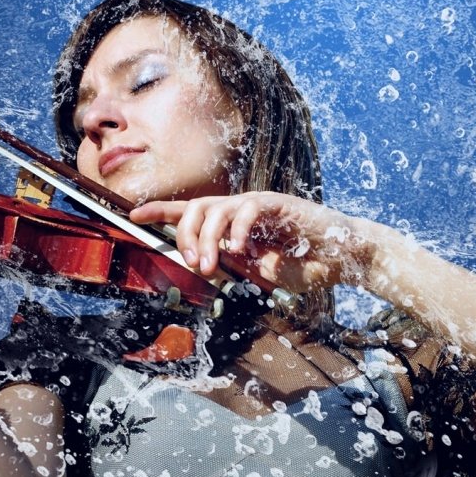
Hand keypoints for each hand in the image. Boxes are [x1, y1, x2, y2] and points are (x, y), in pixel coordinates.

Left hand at [130, 192, 378, 293]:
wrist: (342, 260)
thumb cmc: (304, 265)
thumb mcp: (259, 272)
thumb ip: (234, 265)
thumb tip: (205, 262)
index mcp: (233, 225)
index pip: (191, 211)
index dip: (161, 211)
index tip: (133, 214)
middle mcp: (241, 210)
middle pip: (196, 208)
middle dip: (185, 235)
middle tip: (193, 264)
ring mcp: (258, 205)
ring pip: (216, 208)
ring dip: (206, 239)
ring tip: (210, 265)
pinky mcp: (278, 204)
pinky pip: (248, 209)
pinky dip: (237, 229)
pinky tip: (239, 250)